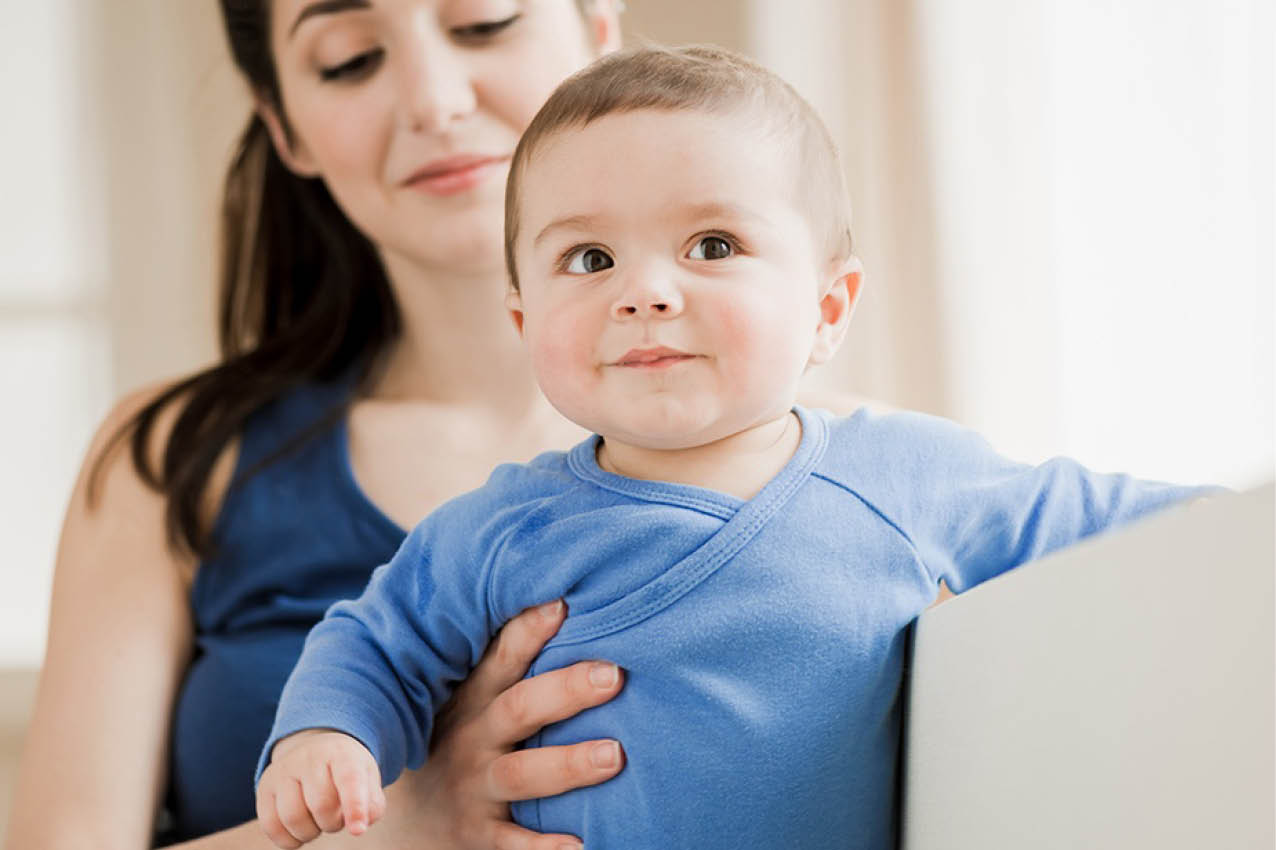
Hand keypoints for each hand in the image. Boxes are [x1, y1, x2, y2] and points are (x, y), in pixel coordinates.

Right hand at [256, 730, 387, 848]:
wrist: (314, 748)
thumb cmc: (345, 770)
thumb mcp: (367, 778)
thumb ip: (372, 804)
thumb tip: (360, 824)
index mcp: (341, 753)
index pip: (348, 779)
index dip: (354, 807)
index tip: (358, 830)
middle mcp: (309, 757)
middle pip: (321, 806)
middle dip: (333, 823)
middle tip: (336, 816)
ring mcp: (283, 770)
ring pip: (293, 818)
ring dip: (310, 832)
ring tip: (318, 820)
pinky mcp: (264, 787)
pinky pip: (271, 827)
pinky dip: (289, 839)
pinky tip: (300, 829)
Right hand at [399, 599, 625, 848]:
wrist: (395, 819)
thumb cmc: (455, 740)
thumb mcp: (466, 699)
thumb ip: (506, 660)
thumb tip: (565, 599)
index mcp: (474, 698)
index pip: (502, 657)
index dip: (529, 630)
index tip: (564, 605)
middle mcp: (473, 739)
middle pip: (519, 708)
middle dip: (566, 690)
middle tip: (613, 675)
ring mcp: (475, 788)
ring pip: (521, 774)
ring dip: (568, 764)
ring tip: (614, 756)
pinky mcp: (479, 835)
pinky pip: (513, 844)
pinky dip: (546, 848)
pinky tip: (582, 846)